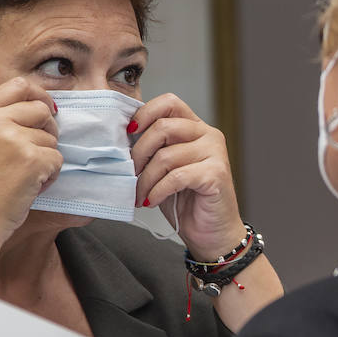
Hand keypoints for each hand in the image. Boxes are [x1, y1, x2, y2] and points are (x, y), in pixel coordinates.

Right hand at [0, 77, 61, 263]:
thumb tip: (40, 109)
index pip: (17, 86)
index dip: (38, 95)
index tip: (47, 108)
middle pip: (41, 110)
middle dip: (48, 129)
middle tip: (37, 152)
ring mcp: (15, 139)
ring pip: (51, 138)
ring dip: (45, 158)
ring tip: (23, 177)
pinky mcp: (33, 159)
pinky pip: (57, 159)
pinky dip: (50, 176)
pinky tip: (30, 187)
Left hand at [130, 93, 243, 259]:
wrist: (211, 233)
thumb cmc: (186, 201)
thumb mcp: (165, 169)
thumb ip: (153, 149)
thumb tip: (121, 138)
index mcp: (196, 128)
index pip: (169, 103)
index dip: (145, 113)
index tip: (128, 132)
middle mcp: (209, 135)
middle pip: (163, 127)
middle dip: (139, 153)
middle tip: (130, 174)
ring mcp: (215, 154)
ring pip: (166, 156)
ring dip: (146, 179)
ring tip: (140, 195)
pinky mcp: (216, 174)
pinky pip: (176, 176)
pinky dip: (158, 190)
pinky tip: (152, 201)